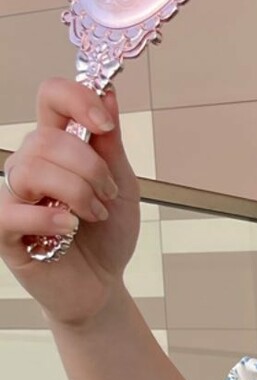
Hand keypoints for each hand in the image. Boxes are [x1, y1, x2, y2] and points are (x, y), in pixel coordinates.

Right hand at [0, 79, 140, 326]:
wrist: (104, 286)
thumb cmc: (107, 236)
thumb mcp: (122, 186)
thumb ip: (111, 144)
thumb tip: (108, 94)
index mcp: (58, 147)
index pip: (51, 98)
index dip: (77, 100)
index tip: (105, 126)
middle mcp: (31, 166)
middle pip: (46, 138)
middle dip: (89, 167)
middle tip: (107, 196)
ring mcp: (16, 197)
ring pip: (30, 169)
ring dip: (75, 192)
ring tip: (94, 215)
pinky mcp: (6, 231)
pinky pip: (12, 210)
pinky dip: (46, 217)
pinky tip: (68, 228)